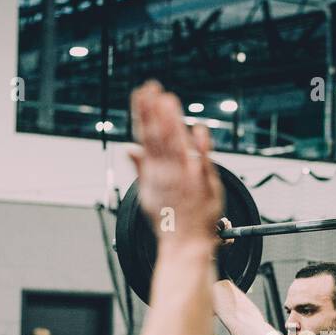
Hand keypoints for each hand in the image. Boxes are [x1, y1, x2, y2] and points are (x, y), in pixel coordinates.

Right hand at [128, 81, 222, 244]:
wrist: (186, 246)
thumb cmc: (169, 222)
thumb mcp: (148, 195)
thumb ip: (141, 169)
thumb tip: (130, 149)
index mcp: (154, 174)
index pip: (146, 137)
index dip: (143, 114)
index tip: (141, 94)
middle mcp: (168, 174)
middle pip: (160, 137)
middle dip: (155, 112)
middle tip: (152, 88)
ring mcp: (186, 179)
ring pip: (177, 145)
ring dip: (172, 122)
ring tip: (168, 100)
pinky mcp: (205, 185)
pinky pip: (203, 163)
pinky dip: (201, 147)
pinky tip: (199, 129)